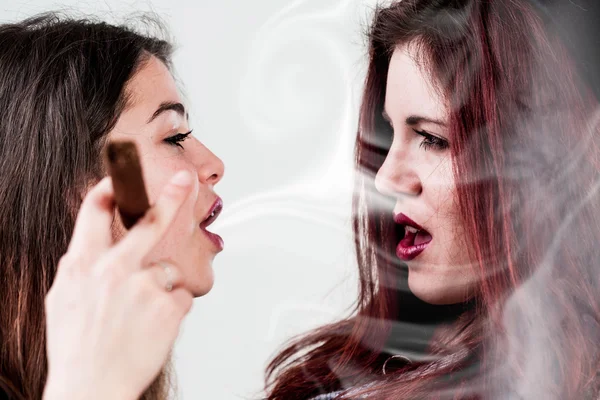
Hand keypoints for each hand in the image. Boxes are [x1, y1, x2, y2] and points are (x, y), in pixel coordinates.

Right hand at [43, 171, 195, 399]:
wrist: (91, 387)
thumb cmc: (77, 348)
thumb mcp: (63, 300)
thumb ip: (81, 270)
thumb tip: (91, 250)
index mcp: (82, 265)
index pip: (94, 214)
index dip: (108, 191)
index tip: (119, 178)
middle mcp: (113, 269)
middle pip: (149, 221)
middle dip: (171, 196)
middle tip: (186, 179)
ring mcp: (143, 285)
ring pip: (167, 271)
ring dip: (160, 290)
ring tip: (140, 319)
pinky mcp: (168, 304)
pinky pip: (180, 297)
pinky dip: (171, 311)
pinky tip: (152, 328)